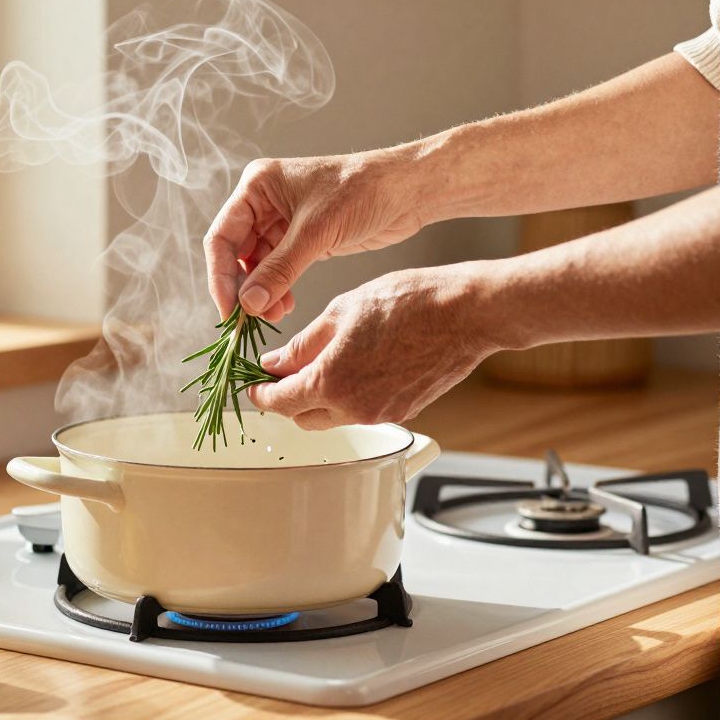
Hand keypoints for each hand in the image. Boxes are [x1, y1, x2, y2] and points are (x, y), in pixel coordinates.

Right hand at [203, 151, 427, 319]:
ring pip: (256, 266)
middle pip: (235, 254)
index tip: (229, 310)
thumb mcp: (316, 232)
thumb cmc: (362, 192)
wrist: (407, 190)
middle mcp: (263, 202)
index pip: (222, 237)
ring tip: (273, 315)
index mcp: (257, 186)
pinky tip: (285, 305)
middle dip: (243, 288)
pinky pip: (277, 270)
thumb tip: (248, 304)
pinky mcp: (301, 239)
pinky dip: (277, 289)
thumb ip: (279, 270)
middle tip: (251, 319)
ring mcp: (281, 221)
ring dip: (261, 293)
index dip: (220, 276)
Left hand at [247, 265, 497, 428]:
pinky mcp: (403, 412)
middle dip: (287, 398)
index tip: (253, 383)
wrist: (466, 313)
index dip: (260, 392)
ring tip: (321, 363)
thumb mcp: (340, 311)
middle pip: (302, 417)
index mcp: (331, 382)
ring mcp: (380, 414)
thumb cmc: (408, 302)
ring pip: (332, 418)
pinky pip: (361, 412)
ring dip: (319, 398)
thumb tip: (275, 362)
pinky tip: (356, 366)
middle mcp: (354, 408)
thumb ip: (302, 344)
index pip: (279, 401)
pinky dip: (348, 397)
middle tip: (283, 372)